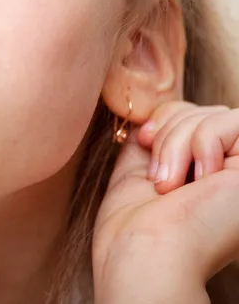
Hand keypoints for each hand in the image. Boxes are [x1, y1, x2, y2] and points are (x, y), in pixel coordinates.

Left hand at [93, 101, 238, 301]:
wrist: (145, 253)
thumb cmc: (135, 224)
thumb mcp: (140, 169)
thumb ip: (156, 138)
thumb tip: (154, 112)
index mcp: (205, 171)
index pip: (191, 113)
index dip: (164, 118)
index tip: (144, 140)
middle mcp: (230, 170)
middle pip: (199, 110)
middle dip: (167, 134)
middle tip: (159, 179)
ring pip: (211, 114)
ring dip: (177, 144)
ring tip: (170, 185)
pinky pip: (228, 121)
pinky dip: (200, 145)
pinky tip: (200, 181)